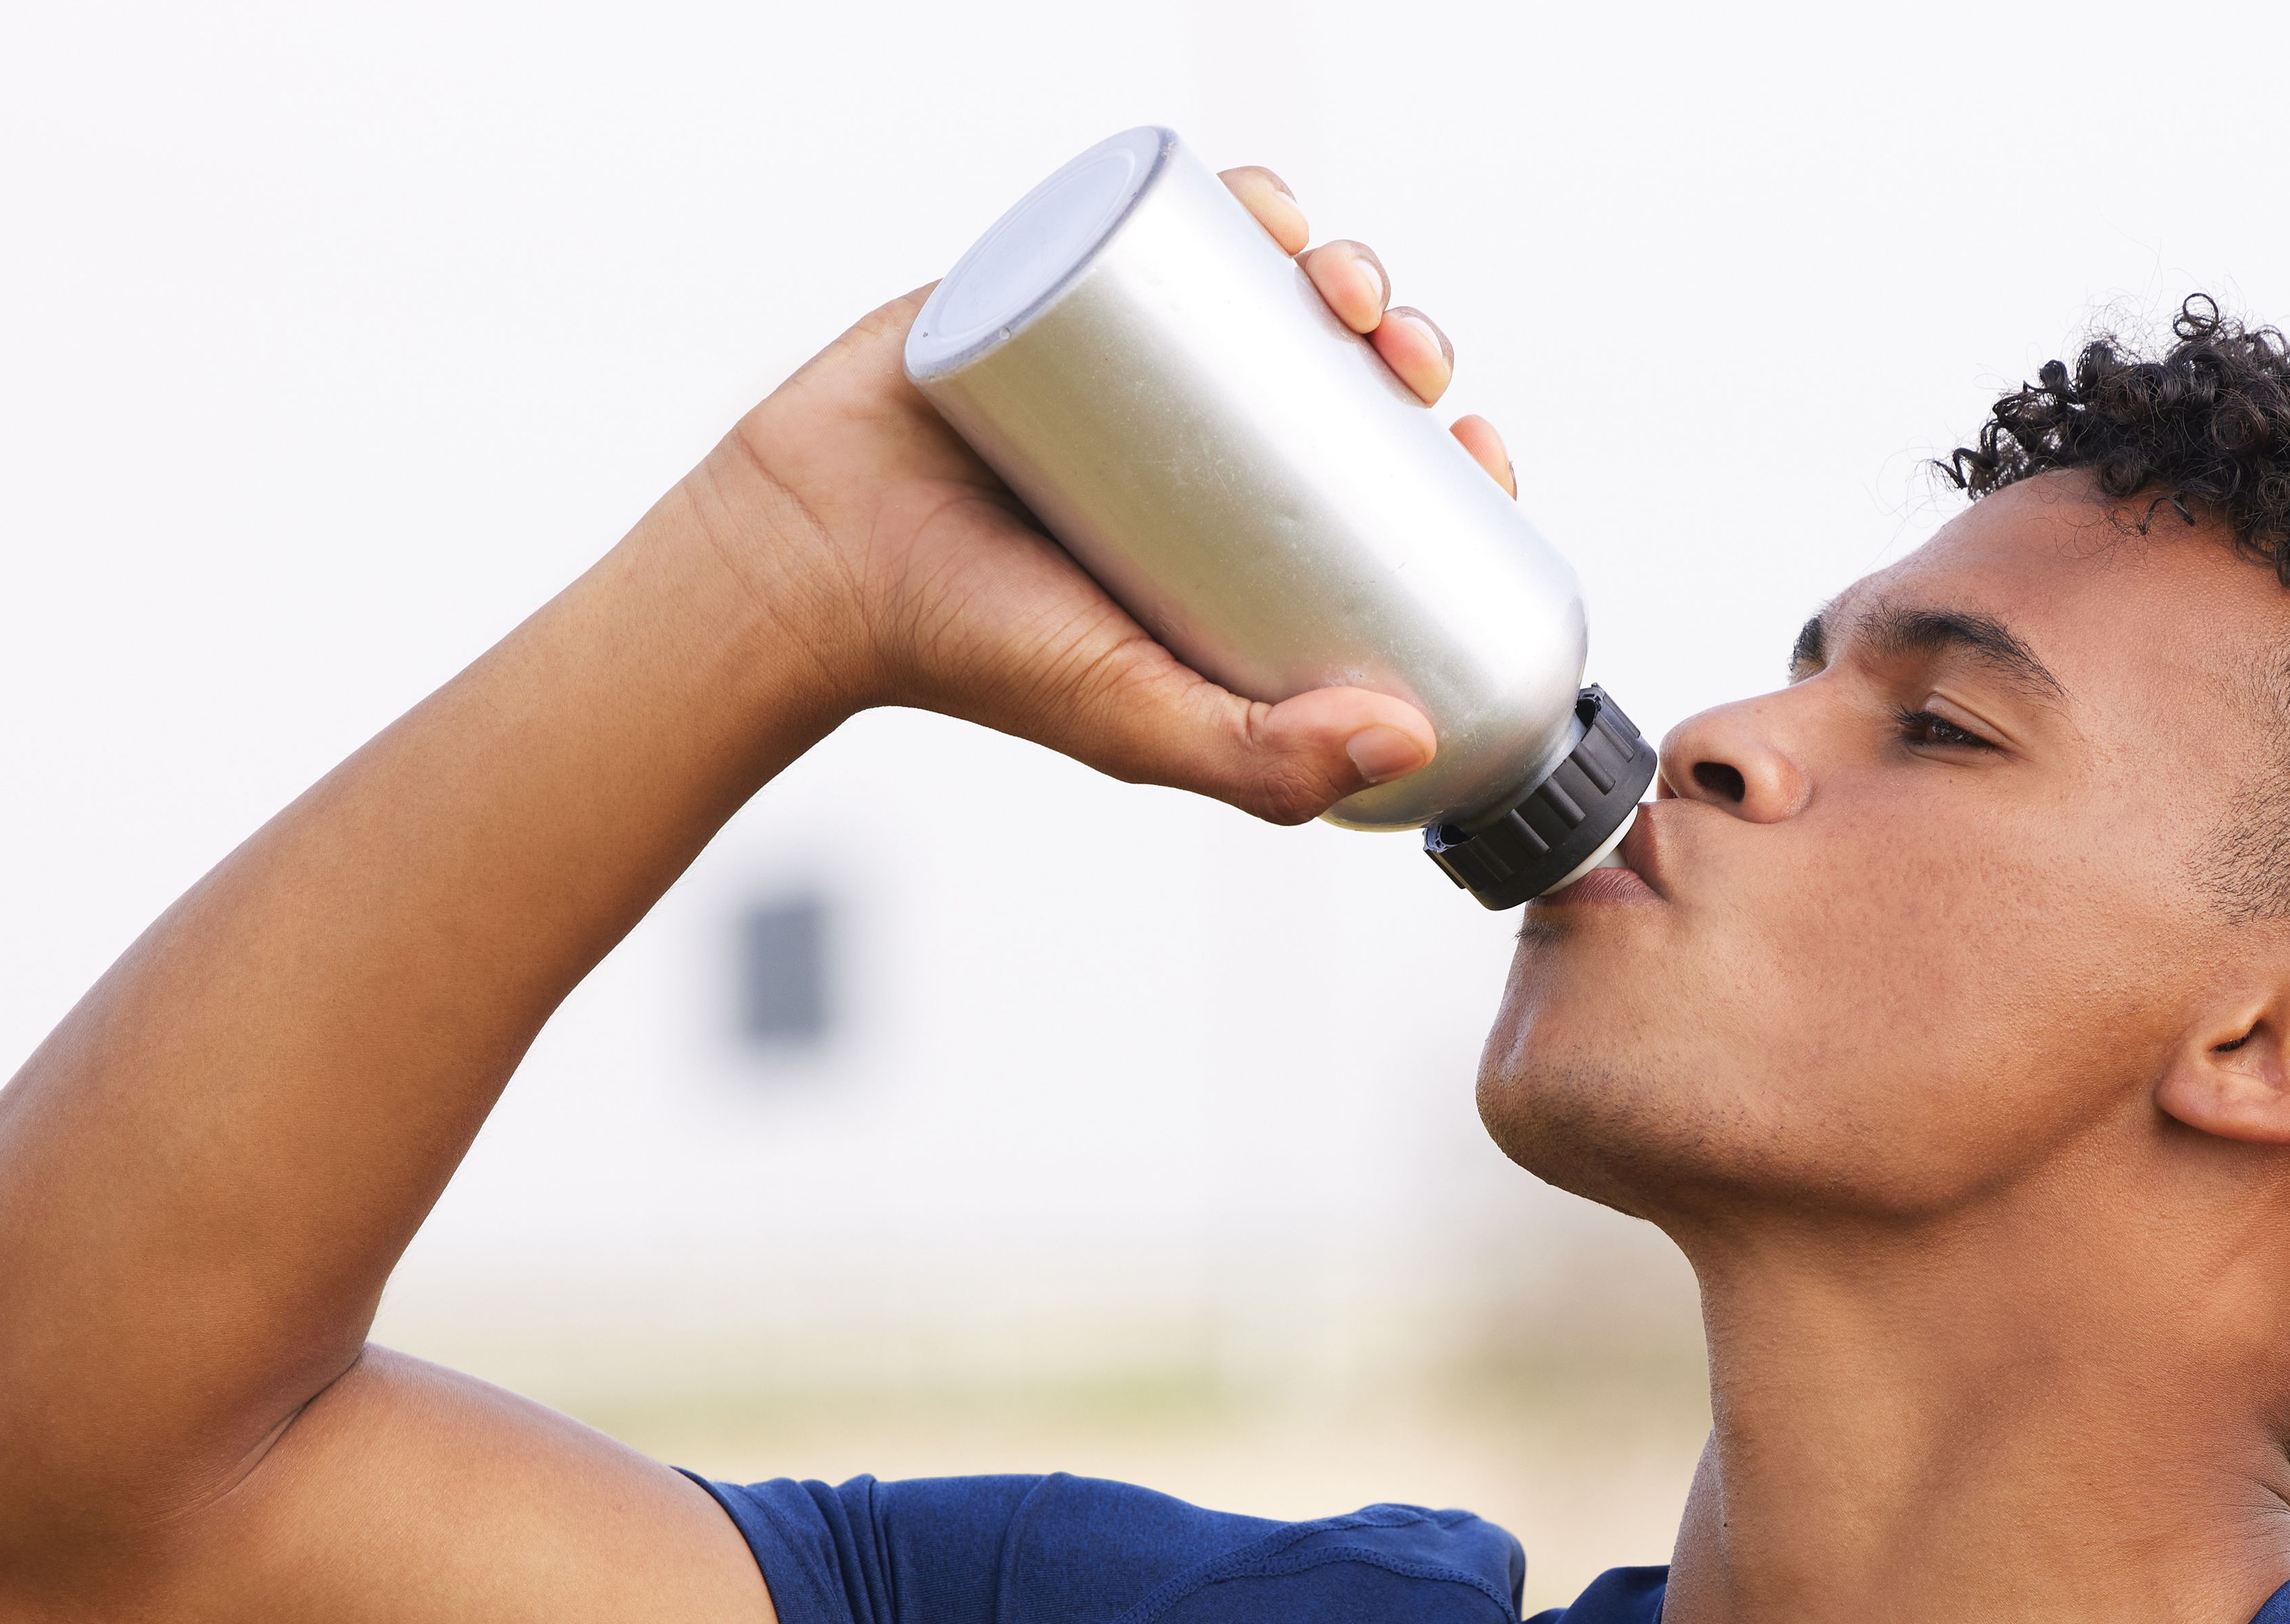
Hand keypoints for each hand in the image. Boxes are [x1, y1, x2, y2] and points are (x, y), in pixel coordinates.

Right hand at [689, 167, 1518, 825]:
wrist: (805, 560)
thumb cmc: (969, 653)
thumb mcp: (1137, 721)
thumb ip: (1262, 760)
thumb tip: (1416, 737)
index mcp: (1234, 537)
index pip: (1376, 487)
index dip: (1449, 460)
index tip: (1484, 450)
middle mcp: (1195, 443)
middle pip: (1339, 371)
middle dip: (1405, 345)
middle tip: (1415, 363)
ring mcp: (1131, 358)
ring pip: (1268, 288)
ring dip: (1341, 263)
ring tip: (1348, 286)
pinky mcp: (1058, 283)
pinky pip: (1162, 222)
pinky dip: (1233, 197)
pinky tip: (1279, 204)